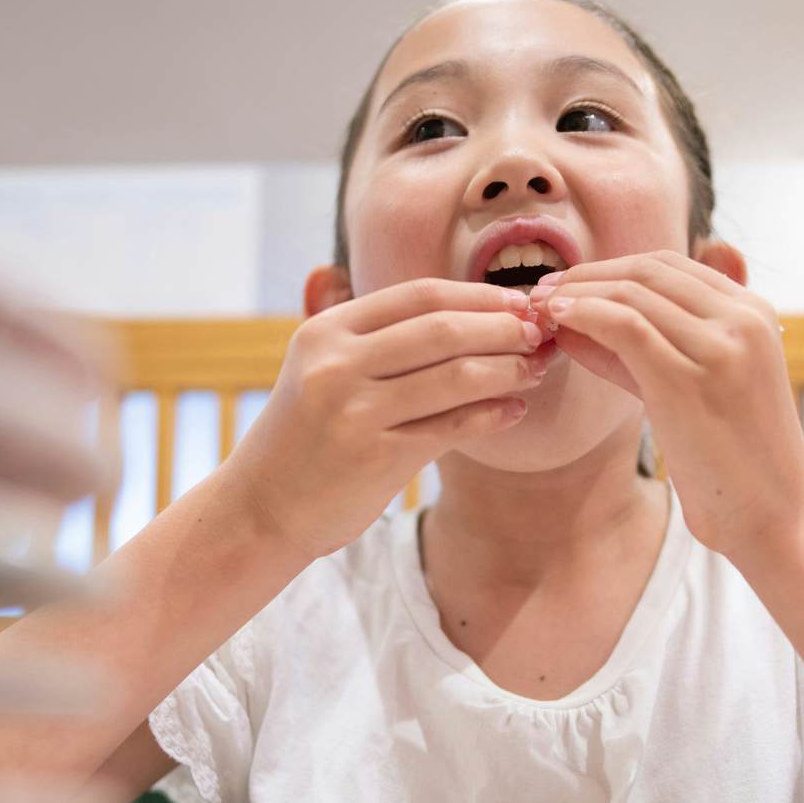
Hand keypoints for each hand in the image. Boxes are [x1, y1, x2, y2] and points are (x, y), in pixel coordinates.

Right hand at [223, 278, 547, 559]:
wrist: (262, 507)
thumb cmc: (308, 436)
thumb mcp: (323, 370)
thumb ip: (379, 340)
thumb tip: (474, 313)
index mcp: (326, 331)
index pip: (419, 295)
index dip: (479, 295)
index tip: (520, 303)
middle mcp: (337, 364)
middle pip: (443, 328)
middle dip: (503, 327)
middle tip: (541, 331)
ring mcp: (355, 411)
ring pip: (456, 375)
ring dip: (508, 368)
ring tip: (537, 368)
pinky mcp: (375, 456)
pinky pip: (452, 425)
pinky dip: (493, 414)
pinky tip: (516, 410)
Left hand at [533, 251, 803, 561]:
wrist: (775, 516)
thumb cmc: (734, 461)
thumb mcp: (698, 386)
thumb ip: (651, 347)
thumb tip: (578, 318)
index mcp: (755, 312)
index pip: (671, 266)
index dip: (612, 269)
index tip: (570, 286)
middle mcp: (743, 318)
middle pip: (649, 270)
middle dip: (588, 275)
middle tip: (543, 293)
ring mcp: (721, 346)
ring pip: (632, 293)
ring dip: (577, 294)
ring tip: (541, 310)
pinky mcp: (690, 379)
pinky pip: (625, 325)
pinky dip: (585, 316)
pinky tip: (559, 324)